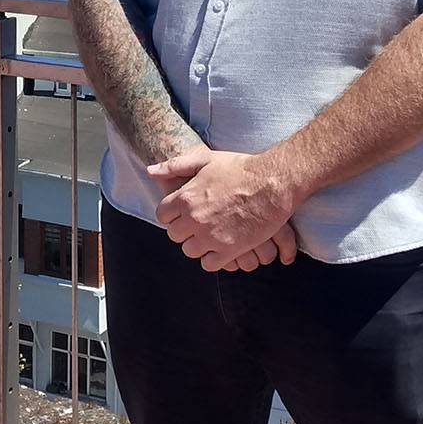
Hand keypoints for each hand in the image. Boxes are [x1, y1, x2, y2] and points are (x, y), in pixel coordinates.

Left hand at [147, 146, 296, 272]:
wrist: (272, 183)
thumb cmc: (240, 169)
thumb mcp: (205, 159)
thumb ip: (175, 165)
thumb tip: (150, 171)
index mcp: (186, 198)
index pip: (162, 216)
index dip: (172, 214)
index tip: (182, 212)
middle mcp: (194, 219)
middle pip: (175, 235)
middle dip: (184, 229)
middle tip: (199, 222)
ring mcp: (211, 237)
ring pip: (190, 251)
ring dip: (198, 244)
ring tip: (210, 234)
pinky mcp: (229, 250)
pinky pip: (208, 264)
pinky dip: (212, 258)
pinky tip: (220, 246)